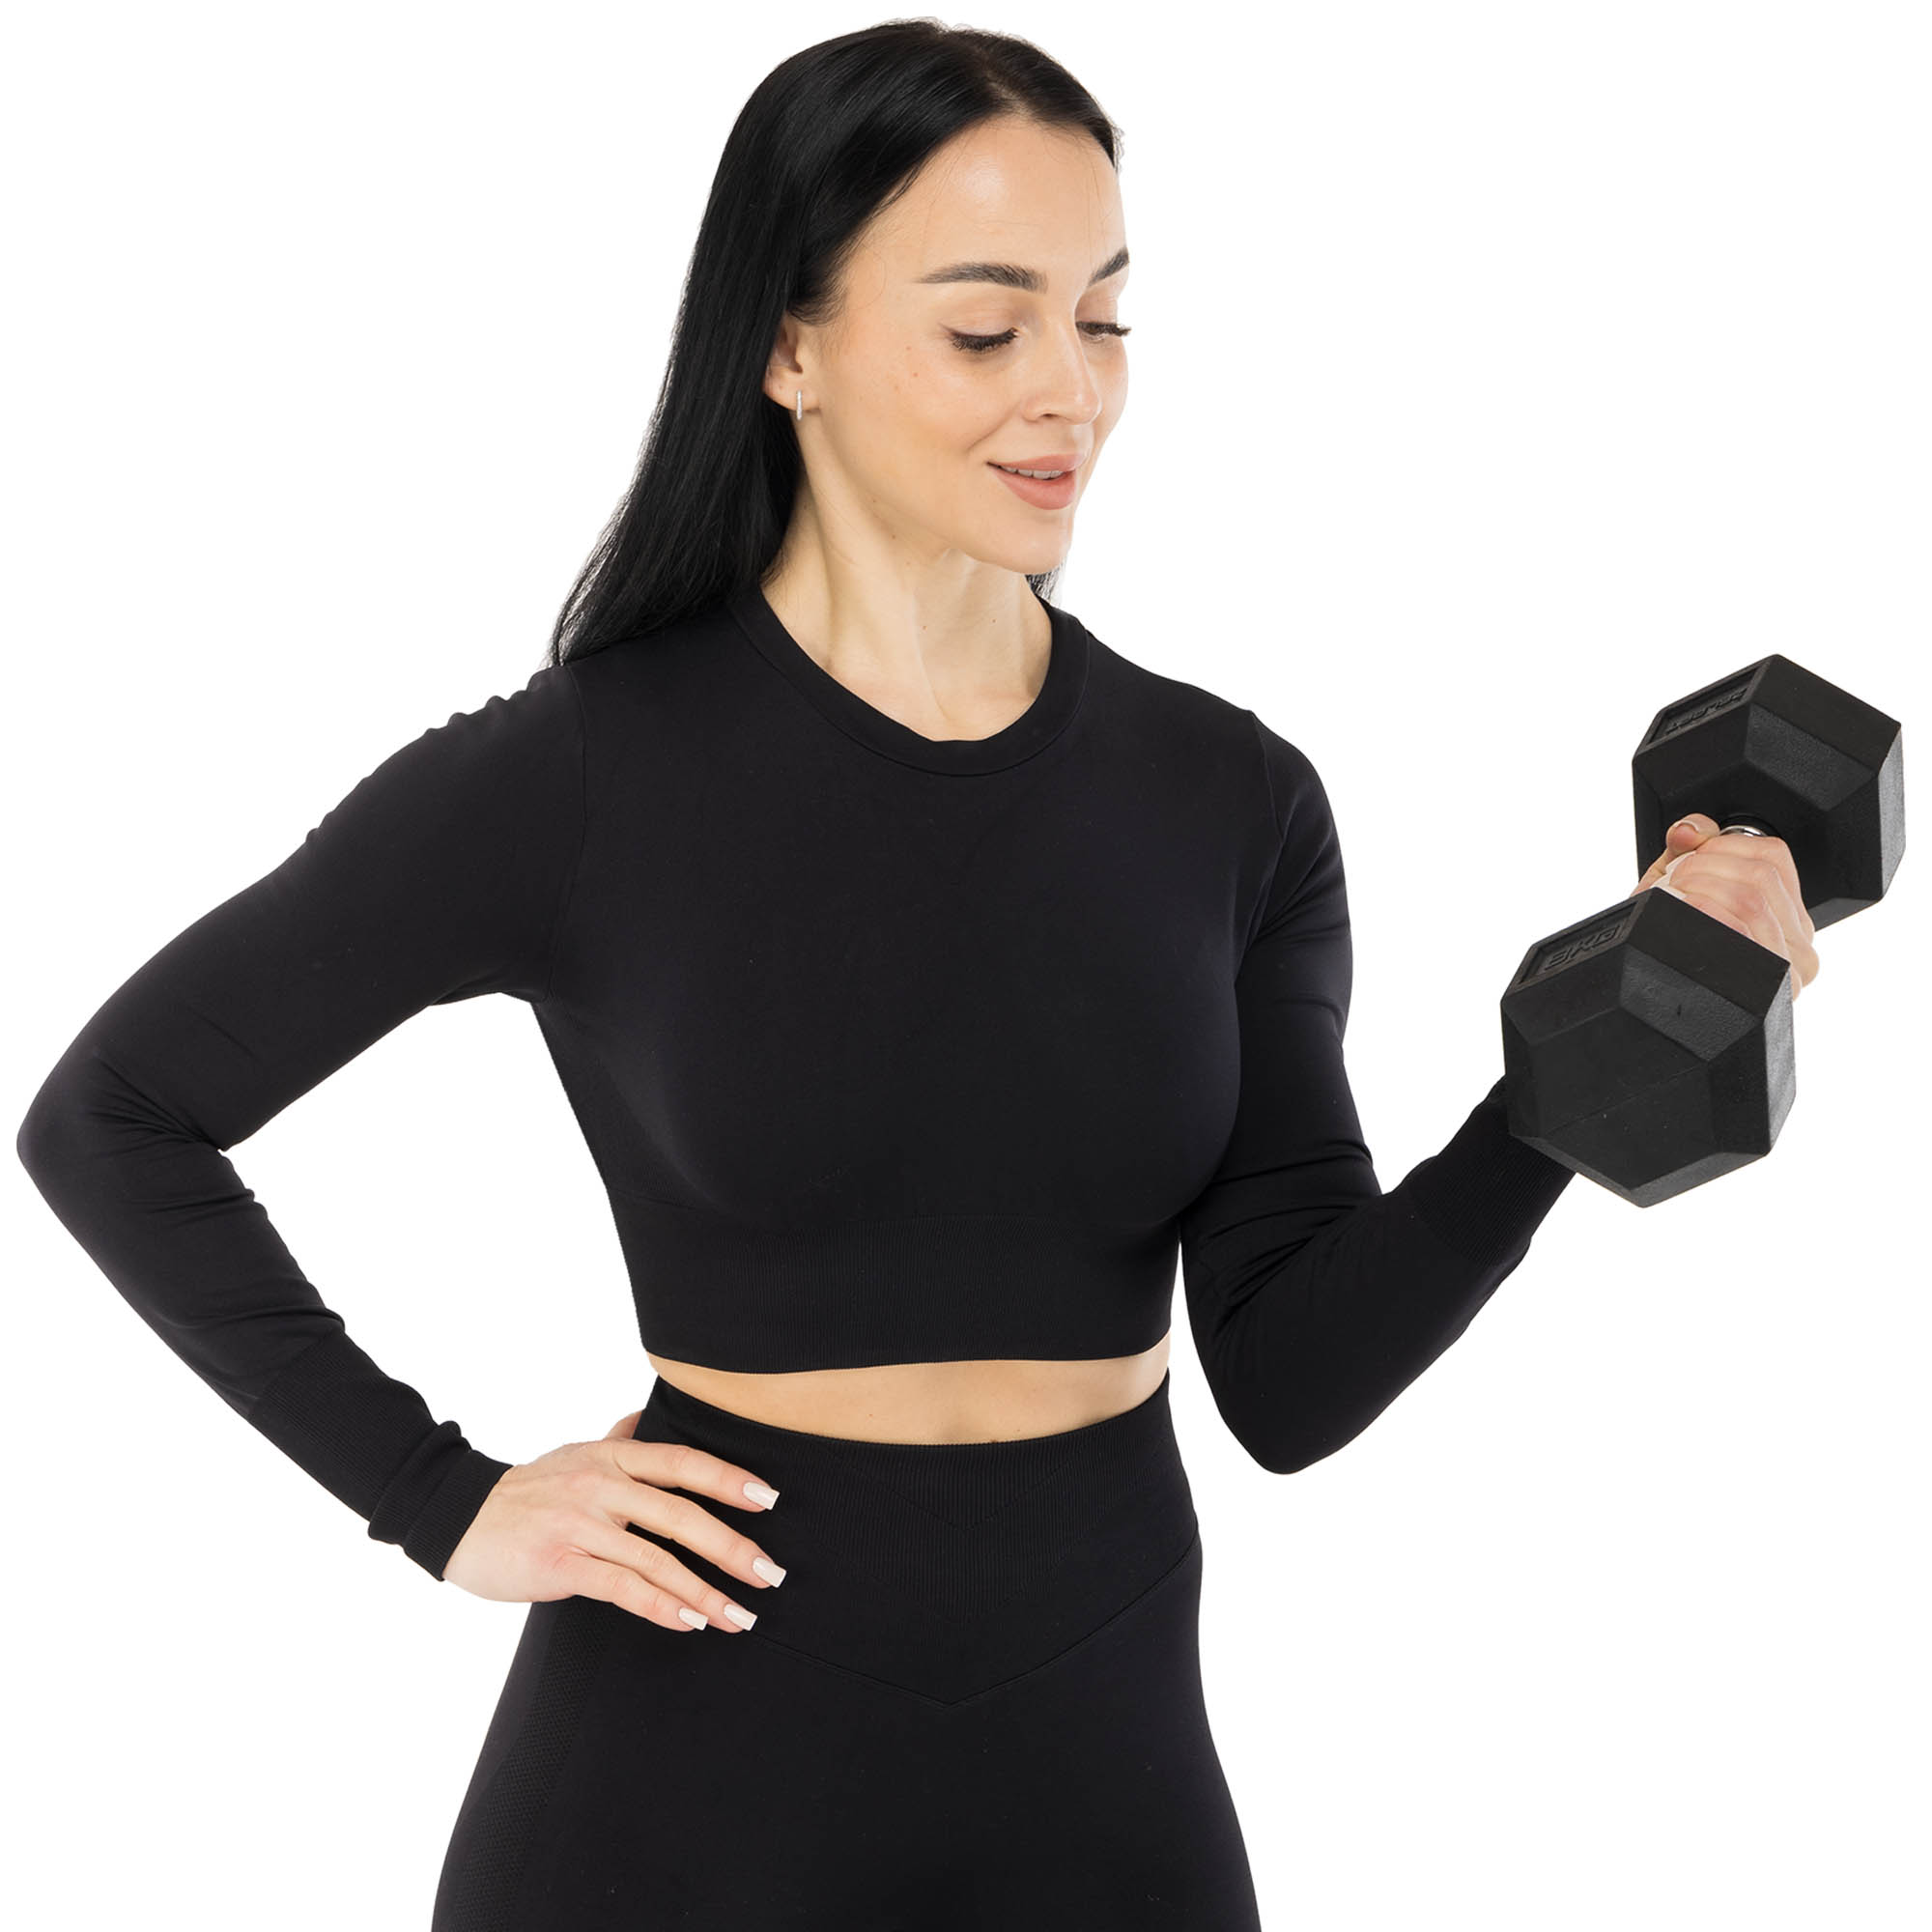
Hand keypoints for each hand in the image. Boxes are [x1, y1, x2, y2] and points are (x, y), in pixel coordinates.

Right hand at [442, 1408, 786, 1632]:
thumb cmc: (527, 1490)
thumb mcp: (577, 1453)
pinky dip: (661, 1606)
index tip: (771, 1499)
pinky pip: (621, 1588)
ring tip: (739, 1616)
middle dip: (732, 1547)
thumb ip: (619, 1440)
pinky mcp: (559, 1564)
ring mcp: (580, 1524)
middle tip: (770, 1575)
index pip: (683, 1462)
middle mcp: (601, 1485)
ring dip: (705, 1592)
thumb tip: (652, 1418)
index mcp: (612, 1456)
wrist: (458, 1517)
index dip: (730, 1479)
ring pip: (657, 1559)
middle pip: (681, 1514)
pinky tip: (689, 1622)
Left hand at [1629, 812, 1819, 1002]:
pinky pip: (1742, 937)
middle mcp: (1800, 945)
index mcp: (1789, 916)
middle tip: (1676, 879)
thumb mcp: (1679, 890)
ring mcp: (1788, 973)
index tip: (1689, 858)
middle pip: (1761, 877)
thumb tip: (1689, 829)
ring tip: (1677, 897)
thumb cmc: (1672, 946)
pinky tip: (1687, 914)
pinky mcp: (1769, 994)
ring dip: (1702, 888)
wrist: (1653, 1000)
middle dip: (1706, 867)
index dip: (1724, 845)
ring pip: (1752, 902)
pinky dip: (1707, 917)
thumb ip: (1687, 849)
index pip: (1774, 855)